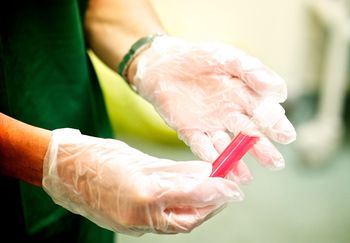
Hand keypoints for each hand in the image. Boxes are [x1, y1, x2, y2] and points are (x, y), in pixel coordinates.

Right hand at [42, 128, 242, 235]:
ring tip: (214, 196)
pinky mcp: (130, 226)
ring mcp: (134, 224)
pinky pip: (163, 223)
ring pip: (178, 223)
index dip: (216, 191)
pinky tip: (190, 201)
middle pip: (189, 218)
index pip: (192, 196)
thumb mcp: (141, 158)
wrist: (64, 172)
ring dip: (200, 211)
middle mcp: (141, 215)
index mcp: (145, 193)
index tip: (232, 183)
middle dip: (212, 205)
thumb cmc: (99, 158)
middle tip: (229, 191)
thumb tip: (206, 172)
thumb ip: (176, 170)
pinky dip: (181, 213)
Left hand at [129, 35, 295, 182]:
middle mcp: (231, 114)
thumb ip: (252, 71)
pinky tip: (215, 162)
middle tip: (275, 164)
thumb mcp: (228, 57)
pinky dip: (208, 154)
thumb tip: (279, 91)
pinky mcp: (190, 130)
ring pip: (227, 146)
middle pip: (249, 135)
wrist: (163, 63)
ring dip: (236, 161)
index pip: (264, 113)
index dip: (275, 125)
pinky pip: (200, 144)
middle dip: (262, 149)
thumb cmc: (199, 58)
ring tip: (245, 177)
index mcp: (244, 96)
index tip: (287, 136)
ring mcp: (211, 125)